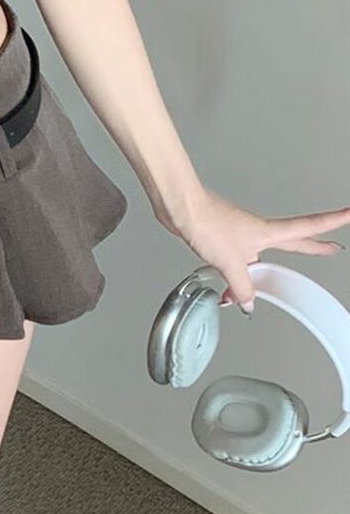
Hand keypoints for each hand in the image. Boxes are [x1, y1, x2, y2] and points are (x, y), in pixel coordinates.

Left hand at [156, 184, 349, 312]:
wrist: (182, 211)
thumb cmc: (207, 222)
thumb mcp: (230, 262)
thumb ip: (242, 286)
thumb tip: (249, 302)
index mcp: (268, 232)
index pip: (308, 228)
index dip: (332, 223)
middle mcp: (258, 232)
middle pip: (293, 241)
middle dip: (312, 246)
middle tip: (330, 247)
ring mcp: (240, 235)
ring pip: (259, 257)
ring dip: (258, 274)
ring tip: (253, 291)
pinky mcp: (223, 238)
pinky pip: (237, 261)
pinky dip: (236, 275)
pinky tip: (226, 286)